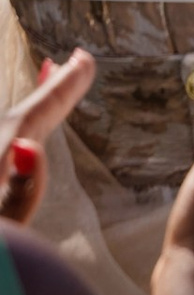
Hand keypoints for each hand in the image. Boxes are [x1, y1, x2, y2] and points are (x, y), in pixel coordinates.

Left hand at [2, 45, 95, 223]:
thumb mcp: (4, 234)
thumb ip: (17, 198)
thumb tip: (31, 147)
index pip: (30, 120)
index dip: (61, 90)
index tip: (84, 60)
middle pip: (16, 121)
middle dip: (48, 93)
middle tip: (75, 62)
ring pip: (4, 135)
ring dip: (30, 112)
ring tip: (51, 80)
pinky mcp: (7, 203)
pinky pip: (0, 151)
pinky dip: (13, 136)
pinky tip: (24, 143)